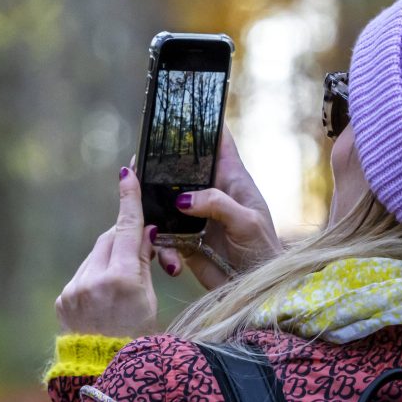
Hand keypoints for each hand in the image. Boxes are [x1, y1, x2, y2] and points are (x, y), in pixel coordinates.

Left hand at [55, 167, 157, 336]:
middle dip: (124, 239)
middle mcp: (94, 281)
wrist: (104, 372)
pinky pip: (82, 275)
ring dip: (109, 261)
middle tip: (141, 249)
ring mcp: (74, 290)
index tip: (126, 173)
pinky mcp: (63, 299)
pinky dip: (95, 278)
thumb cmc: (137, 339)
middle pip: (109, 240)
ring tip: (120, 288)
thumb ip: (142, 263)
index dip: (128, 199)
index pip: (127, 229)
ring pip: (95, 257)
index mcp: (122, 280)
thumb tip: (143, 232)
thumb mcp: (149, 300)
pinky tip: (103, 299)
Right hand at [156, 127, 281, 288]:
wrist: (257, 290)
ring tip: (140, 209)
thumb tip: (183, 200)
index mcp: (232, 179)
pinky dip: (160, 246)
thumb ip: (217, 204)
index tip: (180, 111)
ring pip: (165, 201)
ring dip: (151, 206)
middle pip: (181, 168)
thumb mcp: (247, 222)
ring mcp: (196, 216)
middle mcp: (211, 193)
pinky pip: (163, 236)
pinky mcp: (185, 240)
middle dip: (160, 165)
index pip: (218, 142)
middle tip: (139, 163)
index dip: (202, 124)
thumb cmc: (263, 251)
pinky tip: (169, 260)